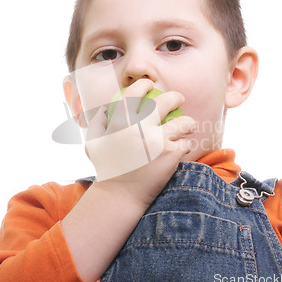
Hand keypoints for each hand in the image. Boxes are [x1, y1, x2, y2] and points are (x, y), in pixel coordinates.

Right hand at [85, 78, 195, 206]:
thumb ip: (99, 123)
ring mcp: (156, 140)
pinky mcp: (170, 154)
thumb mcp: (93, 144)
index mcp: (119, 122)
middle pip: (165, 102)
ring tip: (188, 125)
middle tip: (179, 98)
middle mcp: (138, 128)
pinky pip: (185, 143)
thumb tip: (107, 107)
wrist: (120, 196)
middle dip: (175, 97)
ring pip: (183, 122)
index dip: (144, 84)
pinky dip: (186, 145)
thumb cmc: (107, 169)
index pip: (135, 94)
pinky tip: (183, 148)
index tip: (151, 85)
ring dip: (188, 123)